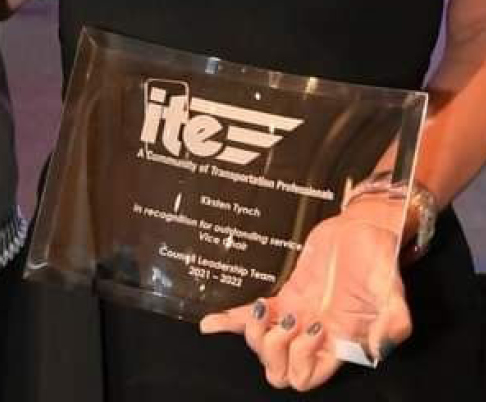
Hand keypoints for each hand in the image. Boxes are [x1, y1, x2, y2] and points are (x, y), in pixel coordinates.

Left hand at [199, 205, 410, 389]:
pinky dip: (229, 322)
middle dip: (274, 350)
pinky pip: (252, 316)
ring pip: (262, 348)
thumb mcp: (393, 290)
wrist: (363, 229)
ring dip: (255, 335)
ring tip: (265, 309)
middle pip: (279, 369)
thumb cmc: (380, 260)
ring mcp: (296, 317)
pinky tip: (211, 324)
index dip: (302, 360)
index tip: (312, 328)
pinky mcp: (284, 296)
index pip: (308, 375)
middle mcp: (315, 336)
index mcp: (340, 342)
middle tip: (286, 321)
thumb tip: (374, 349)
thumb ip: (393, 323)